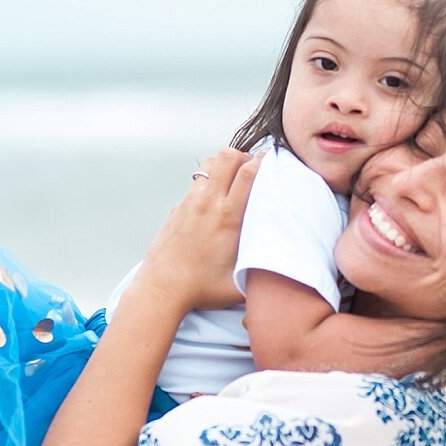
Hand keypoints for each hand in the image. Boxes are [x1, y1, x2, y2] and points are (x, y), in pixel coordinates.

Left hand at [138, 149, 261, 310]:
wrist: (161, 288)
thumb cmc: (202, 288)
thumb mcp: (240, 284)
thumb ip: (263, 273)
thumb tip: (284, 268)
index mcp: (228, 217)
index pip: (247, 173)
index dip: (264, 160)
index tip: (273, 158)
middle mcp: (208, 203)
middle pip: (227, 156)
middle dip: (243, 156)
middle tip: (252, 170)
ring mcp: (190, 202)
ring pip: (209, 164)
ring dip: (224, 166)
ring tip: (234, 181)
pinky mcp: (178, 208)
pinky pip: (197, 183)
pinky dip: (210, 183)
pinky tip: (215, 203)